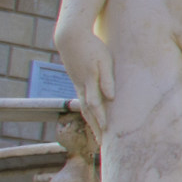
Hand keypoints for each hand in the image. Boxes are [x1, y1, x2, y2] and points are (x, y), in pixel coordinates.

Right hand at [54, 22, 113, 136]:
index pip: (96, 108)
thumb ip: (107, 79)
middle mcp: (82, 87)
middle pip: (89, 112)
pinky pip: (83, 99)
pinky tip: (92, 115)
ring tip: (99, 134)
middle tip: (103, 144)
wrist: (70, 37)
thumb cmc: (92, 47)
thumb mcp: (103, 61)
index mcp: (89, 84)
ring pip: (85, 107)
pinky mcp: (78, 80)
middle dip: (96, 128)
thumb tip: (111, 97)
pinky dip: (87, 110)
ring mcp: (78, 84)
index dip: (101, 122)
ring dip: (92, 121)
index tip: (107, 136)